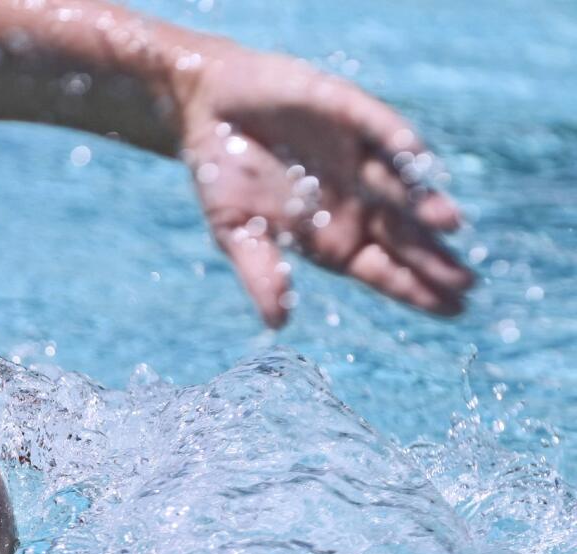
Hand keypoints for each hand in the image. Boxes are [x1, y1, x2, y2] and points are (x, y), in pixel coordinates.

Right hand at [175, 43, 473, 326]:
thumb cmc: (222, 175)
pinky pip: (379, 128)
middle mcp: (356, 199)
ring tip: (448, 224)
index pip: (383, 269)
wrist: (207, 110)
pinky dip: (398, 142)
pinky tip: (418, 161)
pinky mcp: (349, 111)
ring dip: (424, 203)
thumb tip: (278, 323)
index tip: (452, 310)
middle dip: (434, 258)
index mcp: (333, 236)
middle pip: (404, 235)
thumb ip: (259, 273)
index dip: (415, 289)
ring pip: (400, 185)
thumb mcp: (233, 232)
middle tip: (467, 283)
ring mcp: (357, 156)